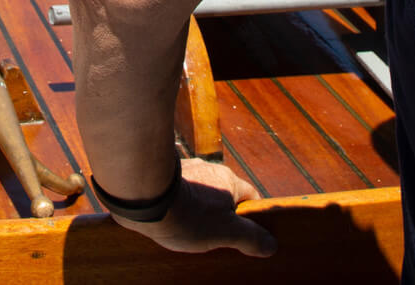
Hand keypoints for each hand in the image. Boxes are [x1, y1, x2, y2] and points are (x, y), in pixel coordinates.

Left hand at [111, 158, 275, 256]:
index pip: (249, 196)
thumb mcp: (225, 233)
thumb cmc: (188, 215)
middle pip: (223, 193)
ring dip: (197, 205)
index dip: (249, 216)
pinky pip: (177, 189)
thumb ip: (250, 238)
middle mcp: (209, 169)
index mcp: (229, 180)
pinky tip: (170, 216)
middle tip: (212, 234)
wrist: (143, 197)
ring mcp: (185, 169)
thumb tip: (271, 245)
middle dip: (219, 213)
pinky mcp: (164, 174)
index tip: (244, 233)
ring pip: (199, 190)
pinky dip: (177, 201)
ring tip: (187, 226)